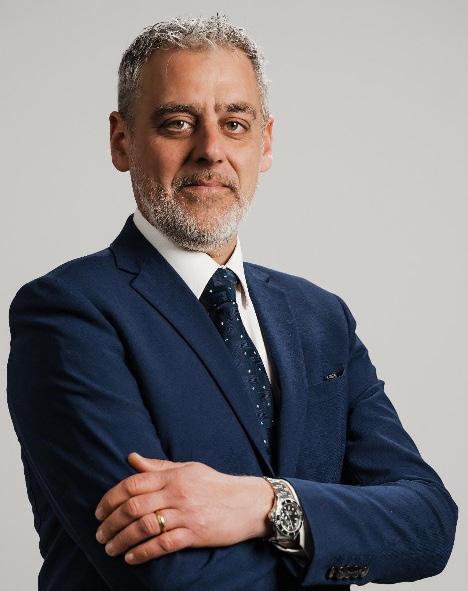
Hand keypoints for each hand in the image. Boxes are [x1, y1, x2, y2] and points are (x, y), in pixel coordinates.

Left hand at [94, 453, 273, 564]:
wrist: (248, 502)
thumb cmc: (215, 484)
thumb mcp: (188, 469)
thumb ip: (158, 466)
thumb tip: (131, 458)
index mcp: (173, 475)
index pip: (133, 483)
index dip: (111, 498)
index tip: (99, 511)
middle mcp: (177, 492)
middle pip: (134, 506)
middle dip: (111, 522)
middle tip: (100, 534)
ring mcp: (186, 514)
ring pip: (144, 527)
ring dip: (122, 540)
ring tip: (110, 549)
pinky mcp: (195, 533)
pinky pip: (163, 544)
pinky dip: (143, 552)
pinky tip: (132, 558)